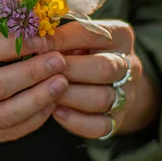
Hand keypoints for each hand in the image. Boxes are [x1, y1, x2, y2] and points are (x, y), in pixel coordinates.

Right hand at [0, 24, 68, 145]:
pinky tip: (50, 102)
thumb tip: (32, 28)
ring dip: (38, 98)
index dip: (15, 46)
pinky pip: (8, 131)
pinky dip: (33, 118)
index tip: (42, 40)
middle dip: (32, 73)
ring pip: (5, 114)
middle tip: (59, 61)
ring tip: (61, 82)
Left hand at [36, 20, 159, 139]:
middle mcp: (129, 65)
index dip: (62, 39)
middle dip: (69, 70)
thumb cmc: (82, 51)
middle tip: (44, 71)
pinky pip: (101, 126)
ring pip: (102, 98)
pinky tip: (56, 112)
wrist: (107, 81)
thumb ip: (59, 37)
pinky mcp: (118, 120)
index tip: (38, 45)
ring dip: (69, 96)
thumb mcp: (75, 36)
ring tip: (46, 92)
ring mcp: (126, 95)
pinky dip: (76, 120)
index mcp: (120, 35)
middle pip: (105, 68)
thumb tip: (31, 41)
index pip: (92, 34)